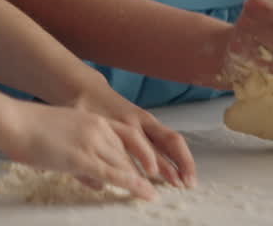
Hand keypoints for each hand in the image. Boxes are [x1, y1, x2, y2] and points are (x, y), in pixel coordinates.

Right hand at [1, 101, 159, 200]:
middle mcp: (98, 128)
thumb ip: (82, 158)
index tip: (152, 167)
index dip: (142, 155)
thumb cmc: (31, 130)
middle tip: (163, 182)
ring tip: (155, 192)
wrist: (15, 122)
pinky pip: (115, 174)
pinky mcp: (83, 158)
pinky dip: (134, 184)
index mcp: (93, 120)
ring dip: (141, 179)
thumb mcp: (63, 138)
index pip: (126, 139)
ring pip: (124, 164)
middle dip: (145, 170)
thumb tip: (96, 182)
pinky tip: (146, 193)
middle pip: (128, 154)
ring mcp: (91, 143)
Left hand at [66, 87, 196, 187]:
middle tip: (183, 186)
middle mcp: (138, 121)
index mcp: (122, 121)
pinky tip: (183, 172)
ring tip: (190, 182)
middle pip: (164, 142)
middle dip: (175, 165)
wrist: (86, 88)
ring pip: (172, 139)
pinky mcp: (149, 121)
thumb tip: (93, 173)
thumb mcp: (82, 124)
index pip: (143, 147)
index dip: (151, 164)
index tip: (155, 182)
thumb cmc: (82, 109)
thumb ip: (89, 142)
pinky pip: (169, 138)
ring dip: (183, 161)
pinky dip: (179, 155)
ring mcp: (146, 120)